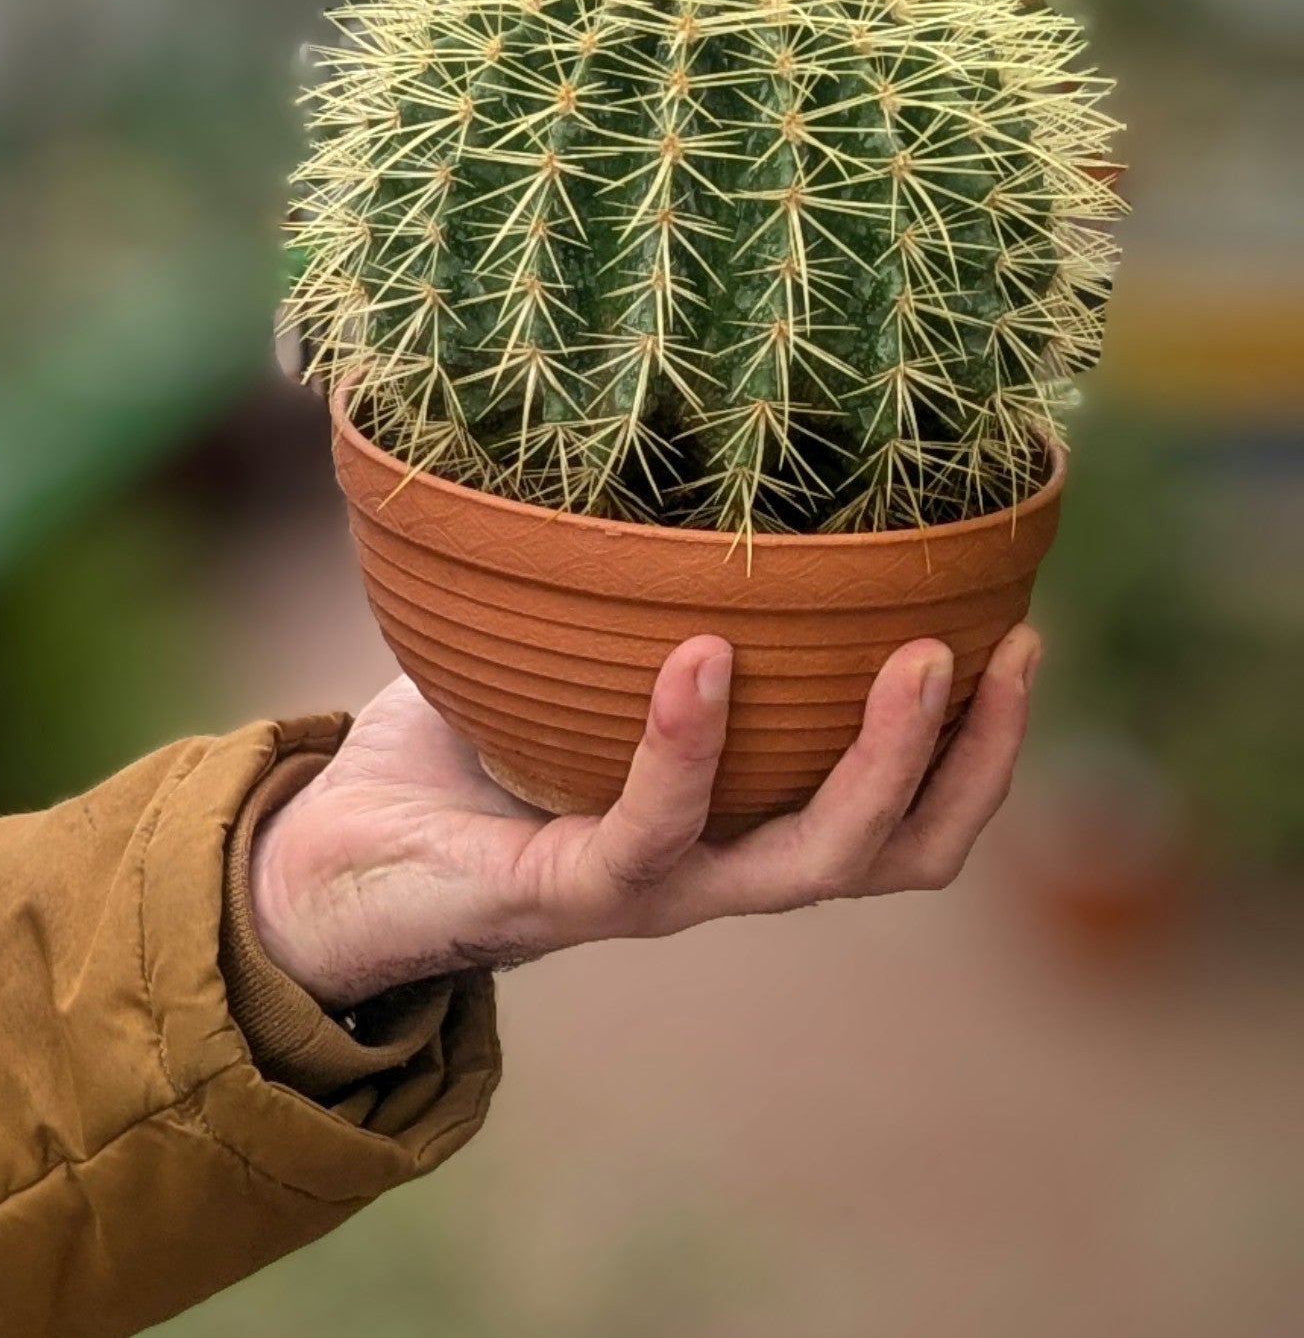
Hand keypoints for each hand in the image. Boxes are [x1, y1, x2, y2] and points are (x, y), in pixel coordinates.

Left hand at [249, 626, 1039, 1011]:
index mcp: (734, 824)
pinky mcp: (565, 896)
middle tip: (1006, 649)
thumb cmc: (444, 753)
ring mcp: (649, 894)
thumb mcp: (554, 655)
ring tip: (912, 657)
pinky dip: (686, 743)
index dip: (978, 752)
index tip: (1017, 636)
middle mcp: (713, 872)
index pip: (901, 818)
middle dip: (968, 762)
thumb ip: (618, 584)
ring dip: (878, 763)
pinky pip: (652, 828)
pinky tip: (703, 657)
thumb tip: (666, 441)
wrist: (320, 858)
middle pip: (894, 855)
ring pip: (808, 862)